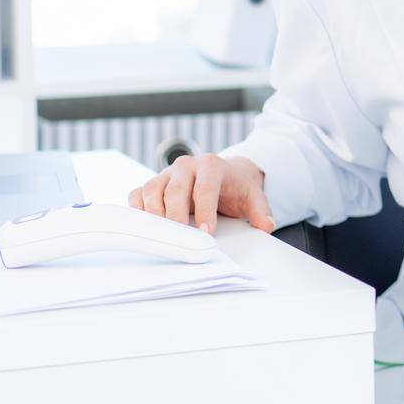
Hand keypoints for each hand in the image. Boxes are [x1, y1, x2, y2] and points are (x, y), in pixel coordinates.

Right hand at [127, 154, 274, 233]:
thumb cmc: (236, 187)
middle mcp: (187, 165)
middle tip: (180, 238)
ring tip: (162, 235)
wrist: (224, 173)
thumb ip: (261, 210)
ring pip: (153, 191)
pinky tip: (144, 226)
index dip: (205, 211)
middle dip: (176, 216)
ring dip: (154, 214)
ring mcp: (167, 173)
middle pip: (176, 190)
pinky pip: (137, 194)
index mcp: (212, 165)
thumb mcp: (253, 196)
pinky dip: (137, 209)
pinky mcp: (153, 183)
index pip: (206, 188)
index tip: (206, 233)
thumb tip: (266, 225)